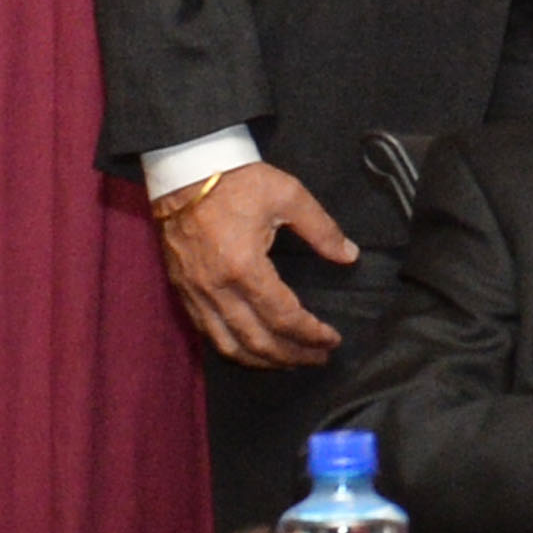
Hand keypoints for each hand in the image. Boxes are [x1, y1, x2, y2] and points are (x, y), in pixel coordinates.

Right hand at [153, 162, 357, 367]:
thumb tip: (349, 255)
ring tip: (290, 362)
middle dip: (292, 355)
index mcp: (244, 267)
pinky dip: (233, 348)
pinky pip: (207, 332)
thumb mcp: (288, 196)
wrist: (184, 170)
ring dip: (263, 361)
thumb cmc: (237, 181)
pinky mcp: (183, 290)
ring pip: (229, 345)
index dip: (311, 334)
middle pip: (258, 341)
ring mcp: (195, 292)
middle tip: (318, 358)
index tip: (332, 340)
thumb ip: (322, 230)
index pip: (284, 317)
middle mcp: (217, 288)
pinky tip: (252, 349)